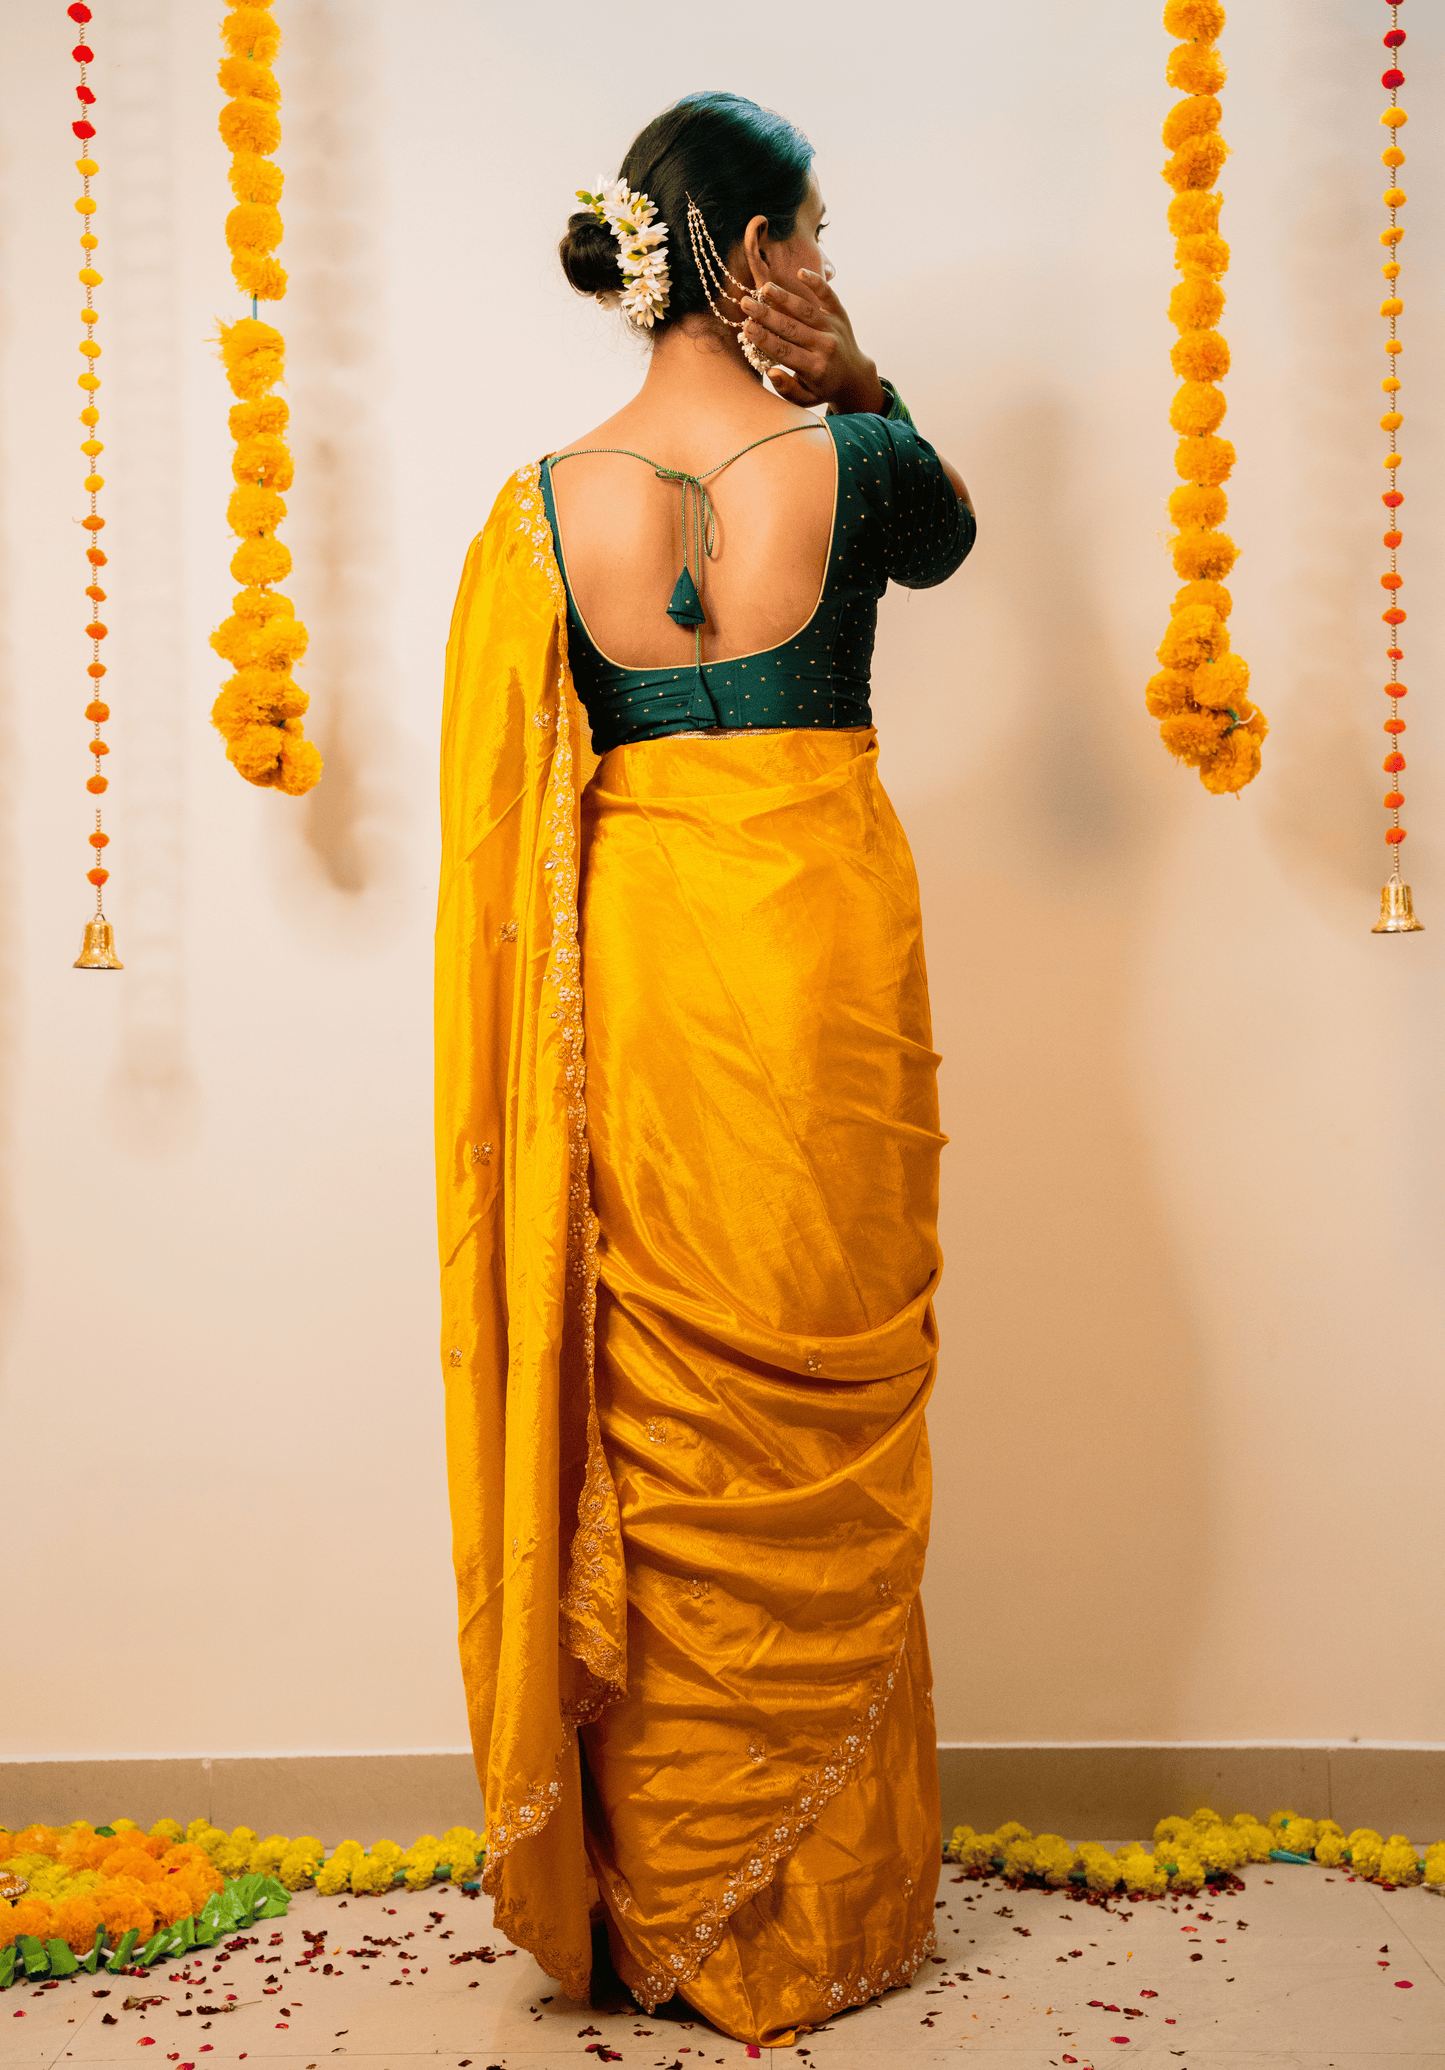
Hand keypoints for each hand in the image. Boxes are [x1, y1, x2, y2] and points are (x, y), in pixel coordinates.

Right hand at [739, 269, 887, 415]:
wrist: (854, 376)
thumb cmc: (822, 387)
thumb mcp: (805, 399)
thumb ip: (787, 389)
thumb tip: (772, 372)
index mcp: (815, 368)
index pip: (784, 351)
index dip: (764, 339)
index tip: (746, 328)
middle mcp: (825, 346)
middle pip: (791, 328)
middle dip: (767, 315)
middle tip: (746, 303)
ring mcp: (834, 328)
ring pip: (806, 310)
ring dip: (785, 297)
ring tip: (764, 288)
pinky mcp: (840, 314)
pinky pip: (829, 296)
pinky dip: (817, 283)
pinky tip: (800, 272)